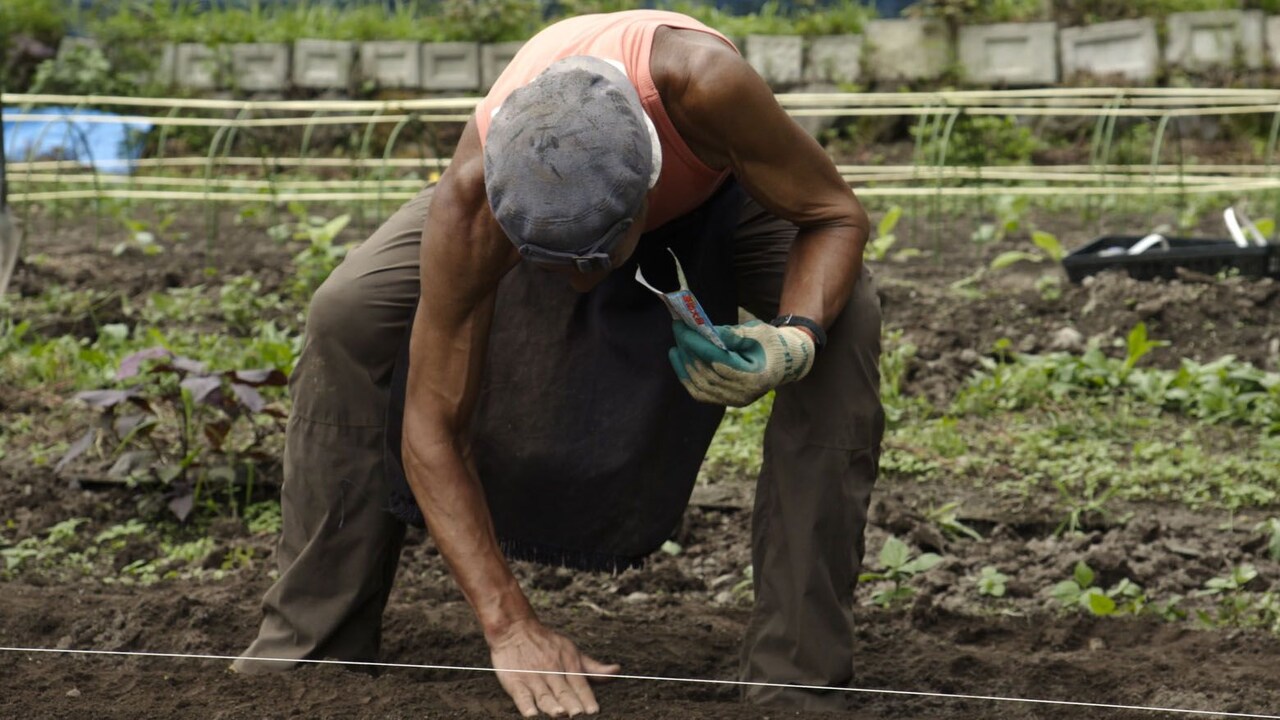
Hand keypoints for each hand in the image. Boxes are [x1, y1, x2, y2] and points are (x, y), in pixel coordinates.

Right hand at [487, 618, 620, 716]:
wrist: (514, 628)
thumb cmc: (546, 643)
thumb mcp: (572, 651)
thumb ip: (594, 667)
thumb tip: (617, 671)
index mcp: (568, 664)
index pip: (580, 685)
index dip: (587, 698)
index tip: (594, 711)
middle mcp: (551, 671)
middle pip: (563, 692)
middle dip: (572, 704)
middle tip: (578, 715)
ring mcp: (533, 677)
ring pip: (544, 695)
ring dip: (552, 705)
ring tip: (560, 713)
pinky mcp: (515, 680)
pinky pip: (521, 695)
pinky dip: (526, 705)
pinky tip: (531, 713)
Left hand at [668, 320, 814, 406]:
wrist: (786, 362)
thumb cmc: (772, 343)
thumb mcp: (758, 332)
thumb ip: (732, 334)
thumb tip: (704, 331)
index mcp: (755, 376)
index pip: (718, 361)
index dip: (698, 345)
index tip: (683, 328)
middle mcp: (744, 394)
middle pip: (707, 374)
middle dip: (689, 350)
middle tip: (677, 329)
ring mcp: (735, 401)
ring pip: (700, 385)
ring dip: (684, 362)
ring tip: (678, 341)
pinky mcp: (727, 401)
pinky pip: (701, 393)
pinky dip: (686, 376)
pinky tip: (678, 358)